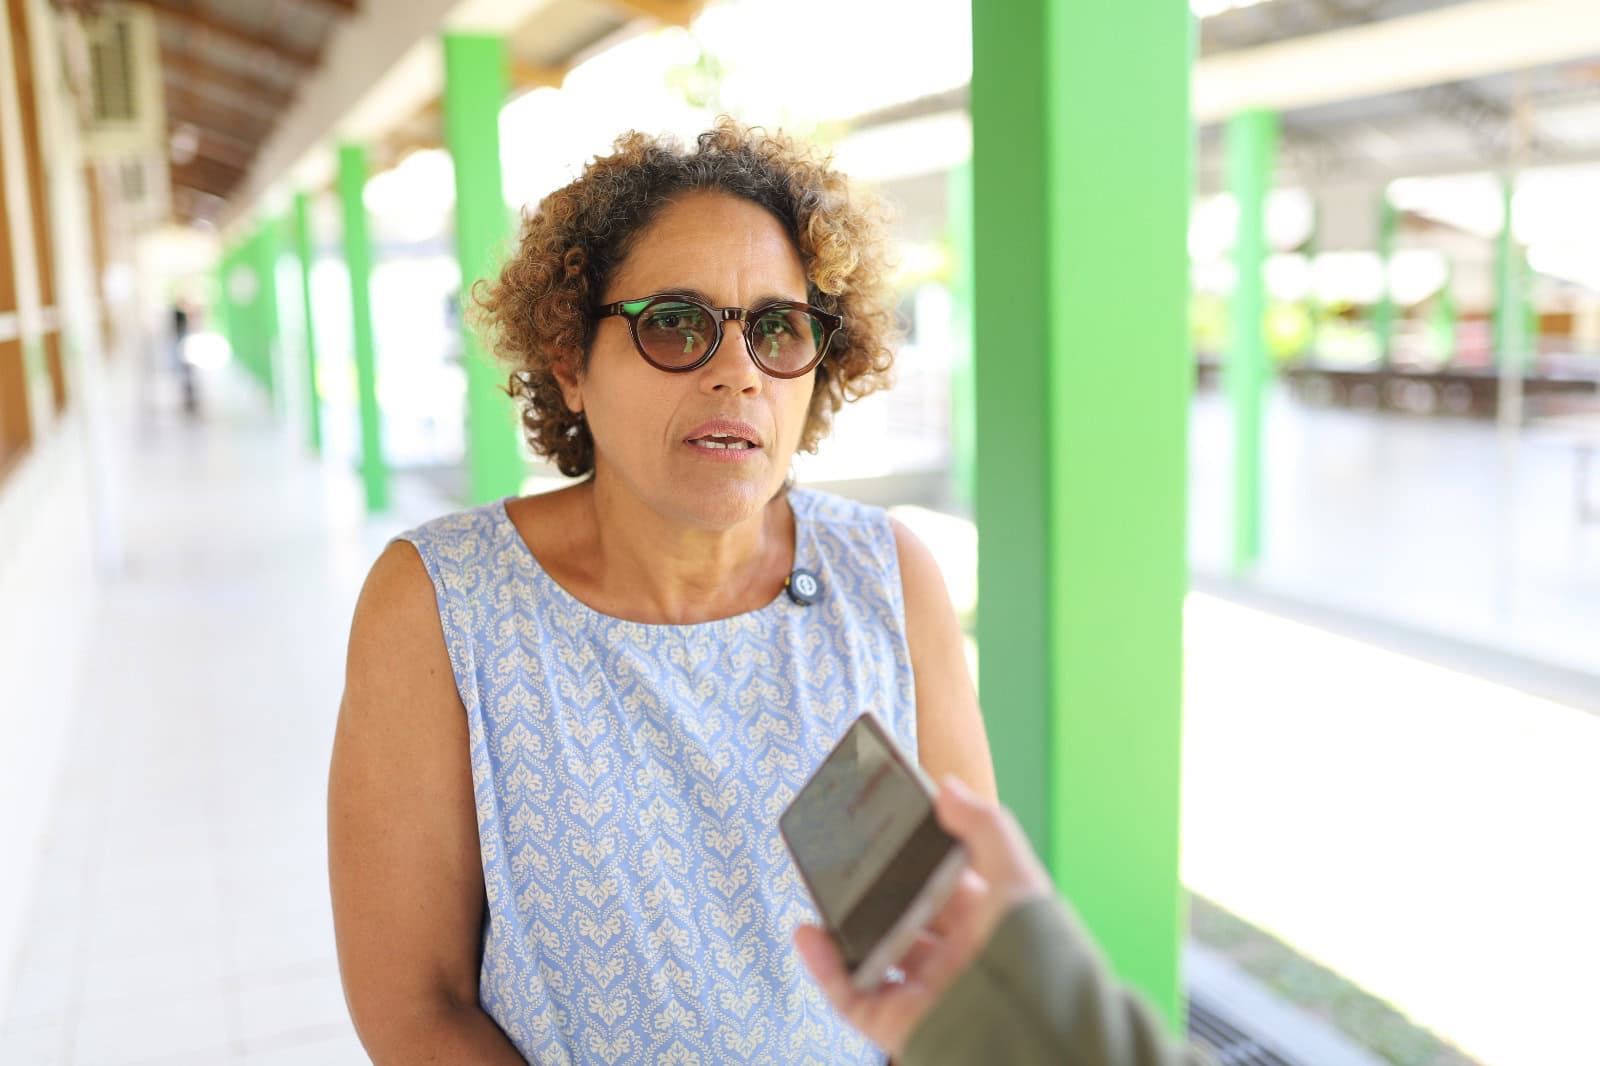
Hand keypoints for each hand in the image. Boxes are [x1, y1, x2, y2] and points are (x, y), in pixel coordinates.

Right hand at [792, 776, 1052, 1057]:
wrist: (1031, 1027)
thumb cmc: (1036, 954)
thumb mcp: (1017, 875)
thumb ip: (984, 826)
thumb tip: (948, 787)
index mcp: (984, 922)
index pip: (941, 884)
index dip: (914, 859)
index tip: (886, 833)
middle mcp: (954, 957)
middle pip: (902, 918)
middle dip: (874, 891)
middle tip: (844, 860)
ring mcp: (924, 990)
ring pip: (872, 955)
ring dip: (842, 927)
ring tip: (820, 892)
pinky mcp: (899, 1021)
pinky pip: (852, 996)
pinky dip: (824, 968)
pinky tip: (808, 935)